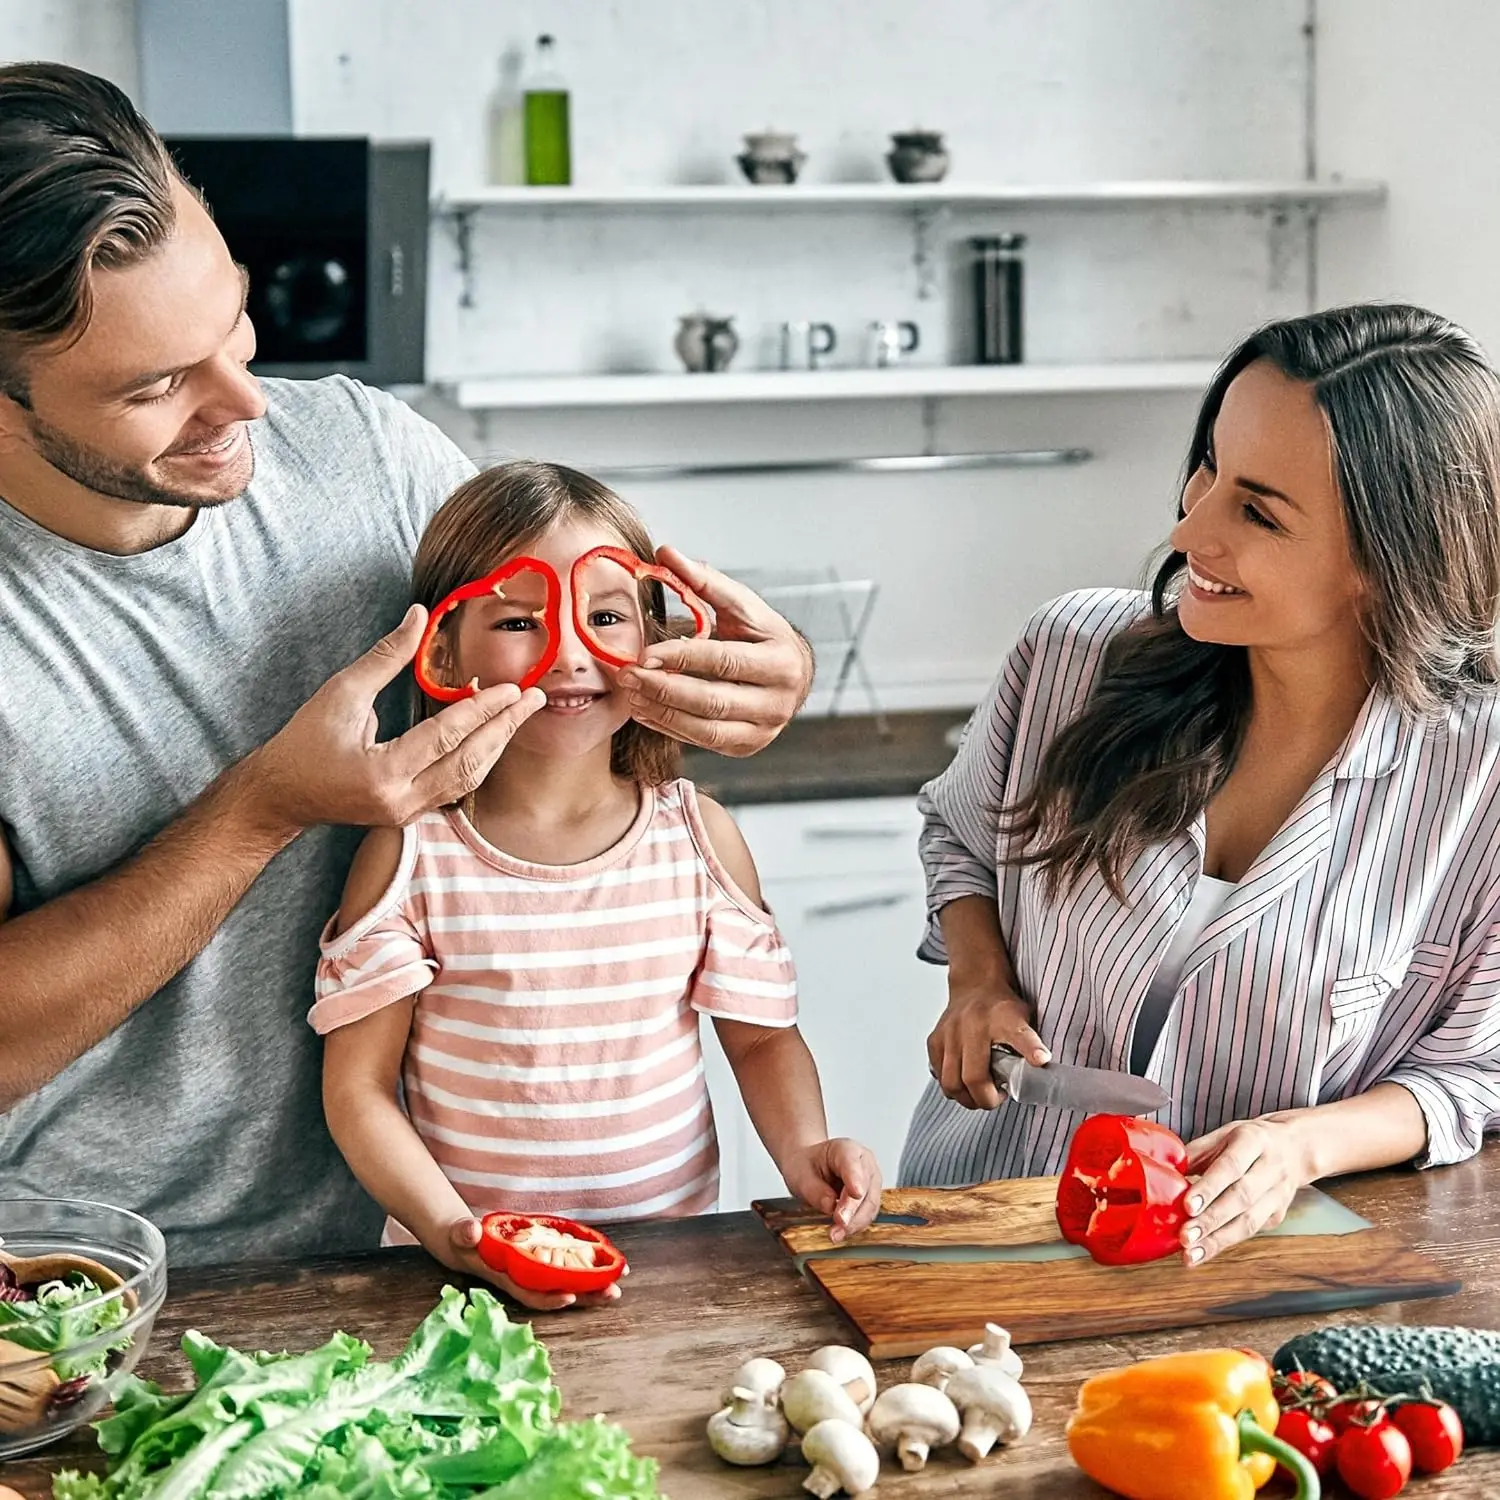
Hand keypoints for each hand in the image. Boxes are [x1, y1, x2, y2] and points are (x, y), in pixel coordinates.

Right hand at [244, 605, 545, 836]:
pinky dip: (478, 761)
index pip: (446, 737)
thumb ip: (385, 657)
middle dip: (504, 729)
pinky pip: (455, 789)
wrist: (280, 795)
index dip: (482, 710)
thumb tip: (418, 616)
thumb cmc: (304, 742)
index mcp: (381, 773)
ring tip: (520, 715)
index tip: (512, 688)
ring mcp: (407, 814)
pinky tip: (494, 739)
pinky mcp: (409, 816)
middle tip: (533, 699)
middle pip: (468, 763)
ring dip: (497, 746)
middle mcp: (400, 801)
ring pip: (467, 780)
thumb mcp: (341, 692)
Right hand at [435, 1216, 624, 1310]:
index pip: (530, 1293)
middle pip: (557, 1292)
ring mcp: (536, 1273)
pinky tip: (607, 1268)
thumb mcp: (462, 1234)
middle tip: (612, 1295)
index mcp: (507, 1277)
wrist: (468, 1242)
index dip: (549, 1298)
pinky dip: (587, 1270)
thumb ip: (465, 1233)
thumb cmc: (466, 1239)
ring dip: (592, 1288)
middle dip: (585, 1296)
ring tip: (617, 1287)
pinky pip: (568, 1269)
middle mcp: (526, 1279)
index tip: (570, 1297)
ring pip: (567, 1284)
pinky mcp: (543, 1263)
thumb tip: (470, 1231)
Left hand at [616, 547, 812, 756]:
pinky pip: (703, 741)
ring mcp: (765, 729)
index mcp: (781, 660)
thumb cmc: (763, 636)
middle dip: (664, 689)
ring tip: (632, 694)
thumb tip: (665, 553)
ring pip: (706, 728)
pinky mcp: (747, 746)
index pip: (723, 660)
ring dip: (662, 712)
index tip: (644, 653)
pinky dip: (670, 727)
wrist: (794, 675)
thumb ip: (703, 581)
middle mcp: (779, 700)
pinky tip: (646, 710)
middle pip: (713, 701)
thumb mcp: (741, 606)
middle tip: (628, 676)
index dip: (681, 657)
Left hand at [779, 1138, 881, 1242]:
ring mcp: (870, 1181)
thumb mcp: (800, 1174)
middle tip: (839, 1223)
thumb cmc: (806, 1166)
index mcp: (845, 1149)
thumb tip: (830, 1206)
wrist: (810, 1168)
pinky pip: (867, 1214)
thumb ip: (814, 1189)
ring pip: (870, 1205)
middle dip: (853, 1209)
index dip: (855, 1179)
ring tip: (835, 1233)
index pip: (852, 1163)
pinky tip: (840, 1232)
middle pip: (865, 1187)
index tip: (855, 1192)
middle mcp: (864, 1163)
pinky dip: (855, 1225)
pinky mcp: (870, 1198)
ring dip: (855, 1222)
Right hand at [927, 974, 1049, 1109]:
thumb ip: (1030, 1045)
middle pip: (974, 1077)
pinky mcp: (934, 1040)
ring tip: (980, 1093)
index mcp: (1004, 1017)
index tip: (1042, 1060)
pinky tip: (964, 1081)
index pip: (1020, 1034)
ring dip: (967, 1097)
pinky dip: (952, 1086)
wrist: (976, 985)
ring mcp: (950, 1032)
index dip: (1031, 1049)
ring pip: (951, 1082)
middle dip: (986, 1099)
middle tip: (997, 1097)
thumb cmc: (1002, 1008)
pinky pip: (939, 1076)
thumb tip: (1041, 1074)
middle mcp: (973, 1023)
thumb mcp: (1025, 1019)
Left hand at [1179, 1114, 1313, 1265]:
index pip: (1230, 1167)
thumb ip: (1196, 1152)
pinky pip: (1250, 1231)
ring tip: (1190, 1255)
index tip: (1187, 1206)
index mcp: (1253, 1141)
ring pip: (1249, 1222)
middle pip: (1240, 1198)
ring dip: (1217, 1242)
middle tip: (1184, 1237)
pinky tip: (1203, 1252)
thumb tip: (1164, 1172)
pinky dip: (1224, 1243)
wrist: (1295, 1148)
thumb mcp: (1223, 1134)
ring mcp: (1278, 1195)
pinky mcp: (1277, 1215)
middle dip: (1210, 1221)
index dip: (1209, 1188)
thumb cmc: (1249, 1140)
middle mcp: (1270, 1168)